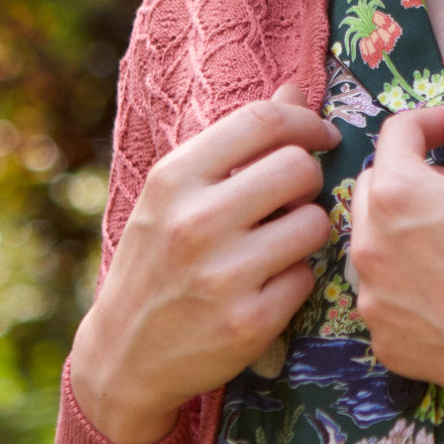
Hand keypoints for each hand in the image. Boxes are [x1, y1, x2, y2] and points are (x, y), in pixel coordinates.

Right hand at [69, 84, 338, 443]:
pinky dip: (297, 277)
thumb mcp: (178, 191)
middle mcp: (195, 222)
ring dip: (308, 229)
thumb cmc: (157, 258)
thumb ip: (237, 141)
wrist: (122, 354)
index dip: (306, 121)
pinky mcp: (248, 323)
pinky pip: (307, 277)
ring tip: (279, 241)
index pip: (263, 121)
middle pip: (298, 167)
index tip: (321, 136)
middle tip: (294, 197)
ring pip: (314, 222)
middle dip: (309, 179)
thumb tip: (296, 90)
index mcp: (175, 178)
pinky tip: (268, 284)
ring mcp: (222, 275)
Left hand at [350, 49, 443, 430]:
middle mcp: (369, 244)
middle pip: (377, 183)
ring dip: (405, 227)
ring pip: (375, 241)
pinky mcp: (384, 341)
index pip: (399, 132)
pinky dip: (407, 283)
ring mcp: (372, 298)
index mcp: (397, 193)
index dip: (437, 121)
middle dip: (415, 172)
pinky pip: (384, 295)